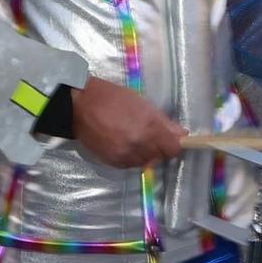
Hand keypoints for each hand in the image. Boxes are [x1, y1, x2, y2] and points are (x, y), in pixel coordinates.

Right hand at [70, 77, 184, 167]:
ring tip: (133, 137)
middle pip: (160, 157)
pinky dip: (131, 157)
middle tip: (149, 134)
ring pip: (145, 162)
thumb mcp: (141, 103)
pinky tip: (123, 143)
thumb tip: (182, 134)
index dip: (174, 144)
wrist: (79, 106)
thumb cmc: (112, 98)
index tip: (170, 138)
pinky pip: (130, 165)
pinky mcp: (113, 162)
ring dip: (145, 153)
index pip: (173, 149)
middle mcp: (138, 145)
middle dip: (159, 147)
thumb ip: (163, 122)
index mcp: (148, 128)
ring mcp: (125, 156)